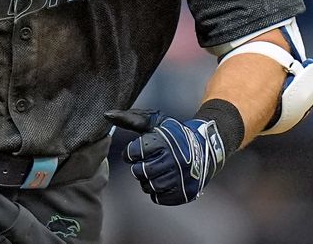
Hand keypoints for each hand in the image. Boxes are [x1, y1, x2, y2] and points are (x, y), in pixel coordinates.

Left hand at [104, 108, 225, 205]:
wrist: (205, 148)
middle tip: (146, 163)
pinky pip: (159, 198)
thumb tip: (106, 114)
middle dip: (138, 168)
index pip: (133, 153)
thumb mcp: (154, 122)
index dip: (131, 153)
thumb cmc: (173, 134)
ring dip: (147, 180)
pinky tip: (163, 181)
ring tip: (155, 171)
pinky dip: (157, 192)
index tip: (137, 151)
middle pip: (139, 172)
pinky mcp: (184, 192)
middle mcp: (173, 160)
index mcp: (163, 142)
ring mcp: (180, 177)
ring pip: (148, 186)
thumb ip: (129, 119)